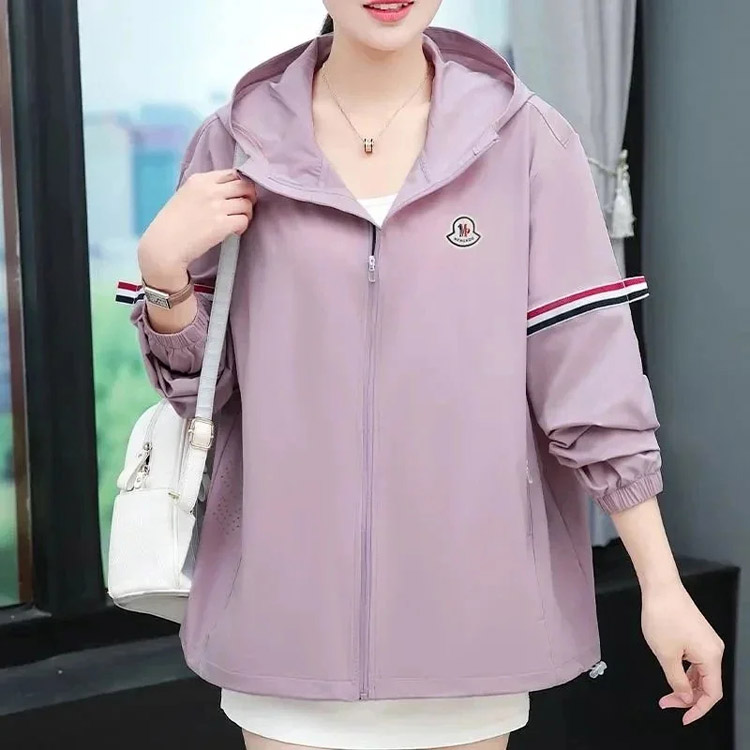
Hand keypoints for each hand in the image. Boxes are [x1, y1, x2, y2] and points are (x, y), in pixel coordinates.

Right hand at [138, 169, 256, 282]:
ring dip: (247, 213)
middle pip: (244, 185)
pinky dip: (243, 226)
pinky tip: (235, 232)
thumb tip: (227, 191)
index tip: (239, 195)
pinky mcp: (221, 224)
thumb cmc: (172, 224)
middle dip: (249, 197)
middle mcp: (209, 190)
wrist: (164, 245)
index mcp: (199, 180)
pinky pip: (244, 220)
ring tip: (237, 223)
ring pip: (247, 203)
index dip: (240, 184)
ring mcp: (216, 206)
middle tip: (243, 209)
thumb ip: (204, 190)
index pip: (232, 173)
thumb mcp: (185, 196)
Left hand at [642, 581, 723, 724]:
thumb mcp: (666, 654)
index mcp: (711, 657)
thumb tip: (685, 697)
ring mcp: (707, 641)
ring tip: (666, 691)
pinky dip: (685, 671)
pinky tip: (671, 672)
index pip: (712, 694)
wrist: (660, 587)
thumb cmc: (662, 616)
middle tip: (666, 702)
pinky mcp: (698, 634)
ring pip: (700, 673)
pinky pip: (696, 661)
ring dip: (685, 685)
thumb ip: (677, 680)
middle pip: (707, 684)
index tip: (683, 718)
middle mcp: (715, 650)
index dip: (699, 709)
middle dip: (687, 697)